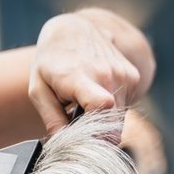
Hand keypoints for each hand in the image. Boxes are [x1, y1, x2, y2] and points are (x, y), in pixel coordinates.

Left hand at [28, 12, 144, 136]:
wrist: (74, 30)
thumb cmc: (51, 62)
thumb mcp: (39, 89)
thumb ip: (51, 118)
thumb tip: (62, 143)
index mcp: (79, 77)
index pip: (100, 105)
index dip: (96, 130)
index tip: (86, 140)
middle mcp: (107, 75)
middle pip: (111, 122)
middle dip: (95, 133)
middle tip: (77, 126)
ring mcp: (124, 74)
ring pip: (119, 118)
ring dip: (103, 120)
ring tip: (84, 104)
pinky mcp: (134, 76)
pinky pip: (125, 107)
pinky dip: (112, 109)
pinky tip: (98, 94)